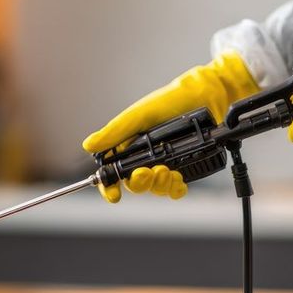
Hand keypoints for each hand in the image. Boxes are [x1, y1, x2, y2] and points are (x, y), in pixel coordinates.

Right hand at [83, 53, 258, 202]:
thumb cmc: (170, 101)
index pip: (113, 172)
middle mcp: (146, 157)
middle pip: (135, 184)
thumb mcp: (139, 115)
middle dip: (140, 182)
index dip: (110, 187)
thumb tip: (89, 145)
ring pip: (156, 188)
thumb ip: (116, 132)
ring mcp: (165, 163)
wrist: (204, 97)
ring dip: (160, 184)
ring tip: (167, 171)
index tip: (113, 195)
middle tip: (148, 173)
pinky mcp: (184, 166)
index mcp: (129, 145)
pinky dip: (176, 188)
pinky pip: (176, 188)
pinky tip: (179, 180)